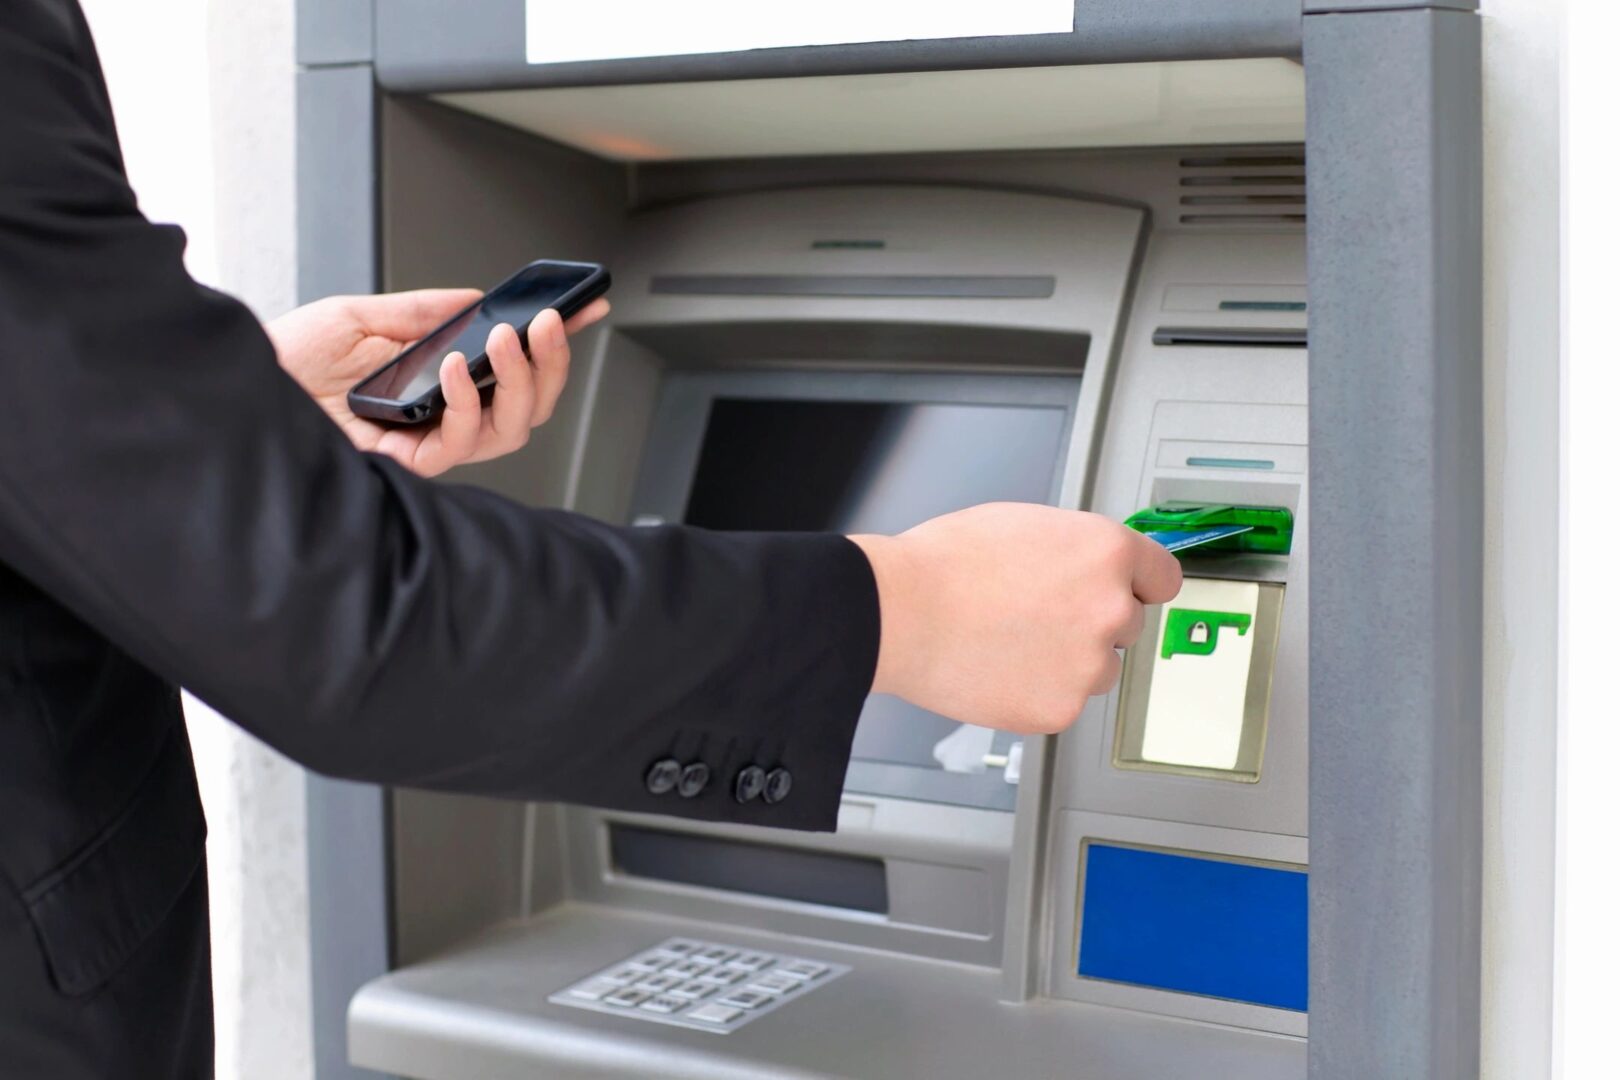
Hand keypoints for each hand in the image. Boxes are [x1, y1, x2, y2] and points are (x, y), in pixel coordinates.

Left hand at [265, 289, 610, 476]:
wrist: (228, 388)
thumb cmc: (281, 359)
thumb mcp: (358, 314)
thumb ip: (421, 310)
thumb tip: (476, 297)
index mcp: (433, 380)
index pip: (509, 367)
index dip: (553, 344)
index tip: (585, 308)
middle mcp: (435, 416)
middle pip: (525, 408)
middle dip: (551, 365)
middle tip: (550, 322)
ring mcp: (421, 442)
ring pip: (507, 433)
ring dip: (520, 385)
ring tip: (509, 340)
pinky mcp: (399, 465)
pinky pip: (455, 446)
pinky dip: (465, 404)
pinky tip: (458, 370)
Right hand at [850, 504, 1182, 734]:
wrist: (901, 612)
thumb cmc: (945, 564)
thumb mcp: (1024, 524)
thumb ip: (1073, 548)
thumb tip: (1087, 565)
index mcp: (1106, 552)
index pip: (1163, 577)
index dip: (1139, 583)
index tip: (1131, 591)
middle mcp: (1109, 608)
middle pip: (1127, 625)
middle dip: (1091, 622)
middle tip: (1040, 614)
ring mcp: (1088, 663)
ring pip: (1097, 669)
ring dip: (1068, 661)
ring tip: (1011, 641)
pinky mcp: (1060, 708)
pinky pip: (1063, 702)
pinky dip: (1038, 692)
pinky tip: (1001, 667)